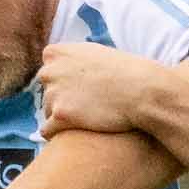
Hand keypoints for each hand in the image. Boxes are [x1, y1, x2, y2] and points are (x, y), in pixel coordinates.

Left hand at [33, 40, 177, 136]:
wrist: (142, 90)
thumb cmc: (127, 73)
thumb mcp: (97, 53)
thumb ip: (76, 59)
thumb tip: (66, 67)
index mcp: (57, 53)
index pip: (48, 69)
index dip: (64, 82)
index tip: (80, 90)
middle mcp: (51, 70)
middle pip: (46, 91)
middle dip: (61, 100)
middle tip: (85, 107)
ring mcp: (54, 93)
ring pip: (48, 112)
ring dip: (63, 118)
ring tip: (86, 121)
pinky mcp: (60, 116)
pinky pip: (46, 131)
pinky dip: (56, 135)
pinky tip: (72, 136)